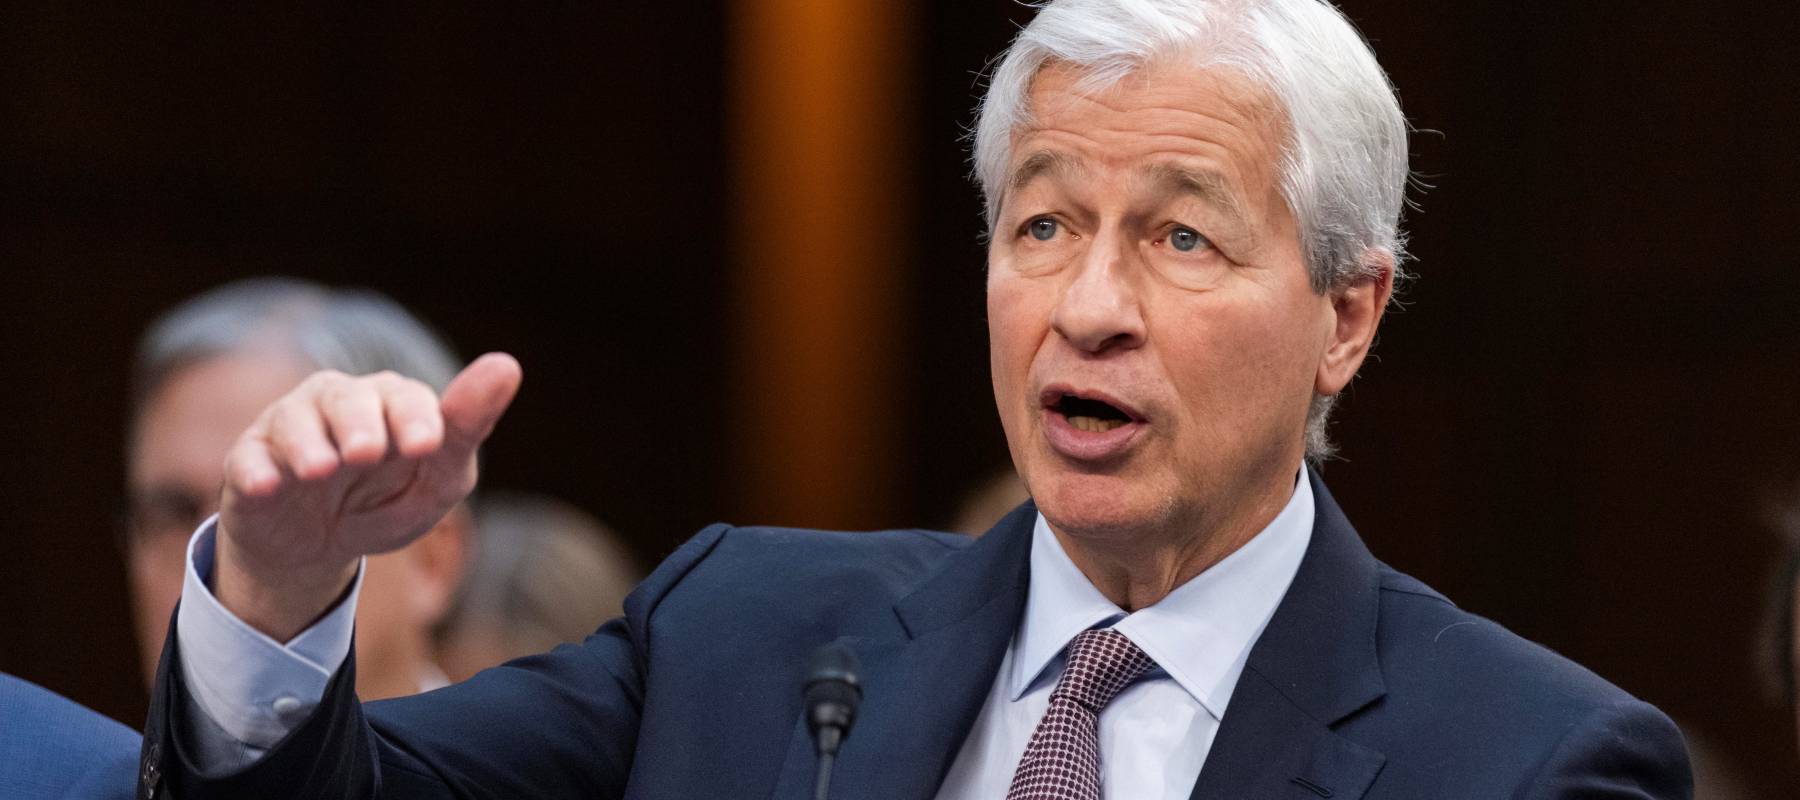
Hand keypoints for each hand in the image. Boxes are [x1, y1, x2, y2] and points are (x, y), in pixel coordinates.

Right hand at [213, 353, 522, 640]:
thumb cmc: (385, 502)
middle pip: (346, 399)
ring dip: (307, 444)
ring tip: (321, 470)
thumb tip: (508, 364)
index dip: (416, 419)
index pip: (406, 398)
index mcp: (391, 403)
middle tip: (366, 454)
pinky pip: (247, 458)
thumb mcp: (437, 478)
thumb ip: (467, 427)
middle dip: (358, 423)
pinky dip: (256, 471)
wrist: (317, 547)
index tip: (425, 447)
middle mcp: (338, 403)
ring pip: (293, 420)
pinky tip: (266, 486)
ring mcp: (290, 428)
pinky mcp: (249, 460)